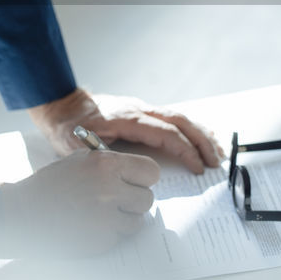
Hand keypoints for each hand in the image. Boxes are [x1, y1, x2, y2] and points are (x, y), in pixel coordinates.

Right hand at [0, 149, 159, 256]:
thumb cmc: (51, 185)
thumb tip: (137, 176)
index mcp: (105, 164)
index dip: (143, 178)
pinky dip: (107, 235)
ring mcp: (106, 218)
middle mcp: (109, 190)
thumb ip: (111, 166)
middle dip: (134, 201)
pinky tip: (88, 227)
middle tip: (117, 201)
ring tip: (99, 214)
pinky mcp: (100, 241)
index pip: (151, 171)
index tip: (136, 183)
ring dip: (123, 220)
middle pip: (147, 199)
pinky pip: (118, 238)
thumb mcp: (80, 162)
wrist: (23, 213)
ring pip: (136, 222)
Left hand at [28, 89, 223, 174]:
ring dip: (201, 134)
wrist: (63, 107)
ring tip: (217, 152)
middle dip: (201, 142)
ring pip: (180, 117)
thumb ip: (105, 158)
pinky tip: (201, 138)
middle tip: (216, 162)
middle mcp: (139, 109)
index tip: (197, 167)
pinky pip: (172, 118)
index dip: (185, 150)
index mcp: (128, 118)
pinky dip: (190, 129)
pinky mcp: (142, 111)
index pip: (166, 133)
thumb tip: (126, 172)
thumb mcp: (80, 147)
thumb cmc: (69, 129)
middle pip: (180, 122)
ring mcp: (142, 108)